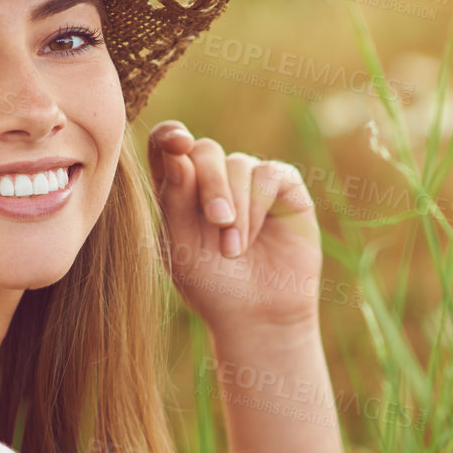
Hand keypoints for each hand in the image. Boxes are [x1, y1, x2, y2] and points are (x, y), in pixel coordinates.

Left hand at [146, 121, 322, 334]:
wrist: (258, 316)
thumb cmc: (212, 286)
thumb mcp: (181, 248)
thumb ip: (174, 200)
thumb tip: (177, 152)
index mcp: (179, 189)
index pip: (167, 146)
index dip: (169, 136)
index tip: (176, 143)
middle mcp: (215, 180)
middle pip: (205, 151)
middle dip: (210, 184)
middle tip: (217, 221)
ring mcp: (251, 183)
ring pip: (239, 163)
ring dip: (237, 207)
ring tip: (233, 249)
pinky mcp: (285, 189)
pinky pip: (270, 174)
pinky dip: (259, 204)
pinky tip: (251, 237)